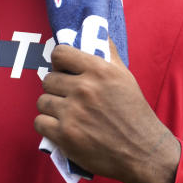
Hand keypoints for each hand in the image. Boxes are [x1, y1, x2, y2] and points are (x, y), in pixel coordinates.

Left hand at [34, 40, 180, 182]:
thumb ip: (107, 53)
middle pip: (48, 79)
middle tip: (67, 96)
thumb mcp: (125, 76)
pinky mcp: (65, 135)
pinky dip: (48, 126)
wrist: (142, 151)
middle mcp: (84, 89)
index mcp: (99, 71)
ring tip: (65, 113)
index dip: (59, 61)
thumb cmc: (134, 111)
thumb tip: (96, 32)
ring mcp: (73, 113)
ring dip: (51, 107)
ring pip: (42, 101)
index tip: (64, 70)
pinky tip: (61, 127)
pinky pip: (40, 122)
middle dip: (56, 87)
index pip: (60, 53)